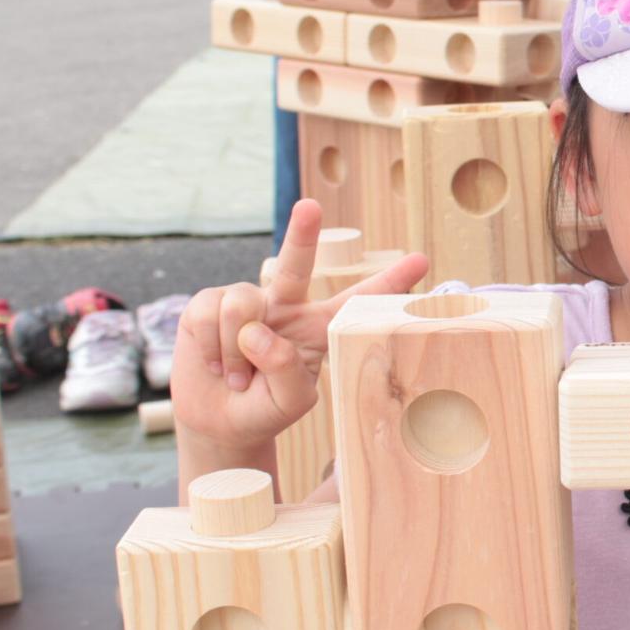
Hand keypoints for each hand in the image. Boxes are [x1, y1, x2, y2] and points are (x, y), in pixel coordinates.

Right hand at [169, 199, 425, 452]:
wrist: (219, 421)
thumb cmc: (265, 408)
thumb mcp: (290, 400)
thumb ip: (285, 369)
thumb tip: (257, 330)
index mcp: (318, 327)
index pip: (356, 301)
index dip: (387, 282)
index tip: (421, 261)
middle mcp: (286, 305)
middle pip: (296, 264)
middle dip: (302, 234)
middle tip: (310, 207)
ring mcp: (248, 302)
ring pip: (242, 304)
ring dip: (236, 350)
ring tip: (238, 376)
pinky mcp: (209, 303)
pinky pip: (210, 313)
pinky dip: (213, 347)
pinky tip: (216, 364)